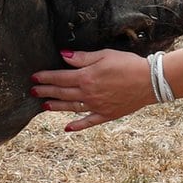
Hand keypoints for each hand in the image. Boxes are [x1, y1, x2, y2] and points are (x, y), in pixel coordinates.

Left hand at [31, 49, 155, 131]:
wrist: (149, 81)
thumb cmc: (128, 64)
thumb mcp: (104, 55)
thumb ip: (82, 58)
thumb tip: (64, 55)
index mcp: (86, 77)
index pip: (60, 77)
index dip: (46, 77)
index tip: (34, 77)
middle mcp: (88, 94)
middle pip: (62, 93)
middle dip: (45, 91)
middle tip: (33, 92)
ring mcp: (96, 106)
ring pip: (71, 107)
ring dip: (56, 107)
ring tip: (44, 106)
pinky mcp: (106, 114)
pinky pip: (88, 122)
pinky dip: (77, 126)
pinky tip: (67, 128)